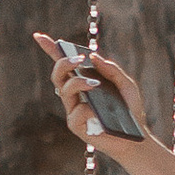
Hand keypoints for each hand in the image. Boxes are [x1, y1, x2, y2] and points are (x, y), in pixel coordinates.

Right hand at [32, 34, 149, 145]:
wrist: (136, 138)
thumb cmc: (130, 111)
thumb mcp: (126, 85)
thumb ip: (112, 70)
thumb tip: (94, 56)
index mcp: (83, 82)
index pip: (65, 64)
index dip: (51, 49)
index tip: (39, 36)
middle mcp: (75, 95)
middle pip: (58, 74)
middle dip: (64, 63)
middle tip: (78, 58)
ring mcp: (73, 110)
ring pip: (64, 90)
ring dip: (77, 83)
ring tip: (95, 83)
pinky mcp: (76, 126)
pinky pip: (76, 112)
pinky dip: (87, 110)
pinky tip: (98, 114)